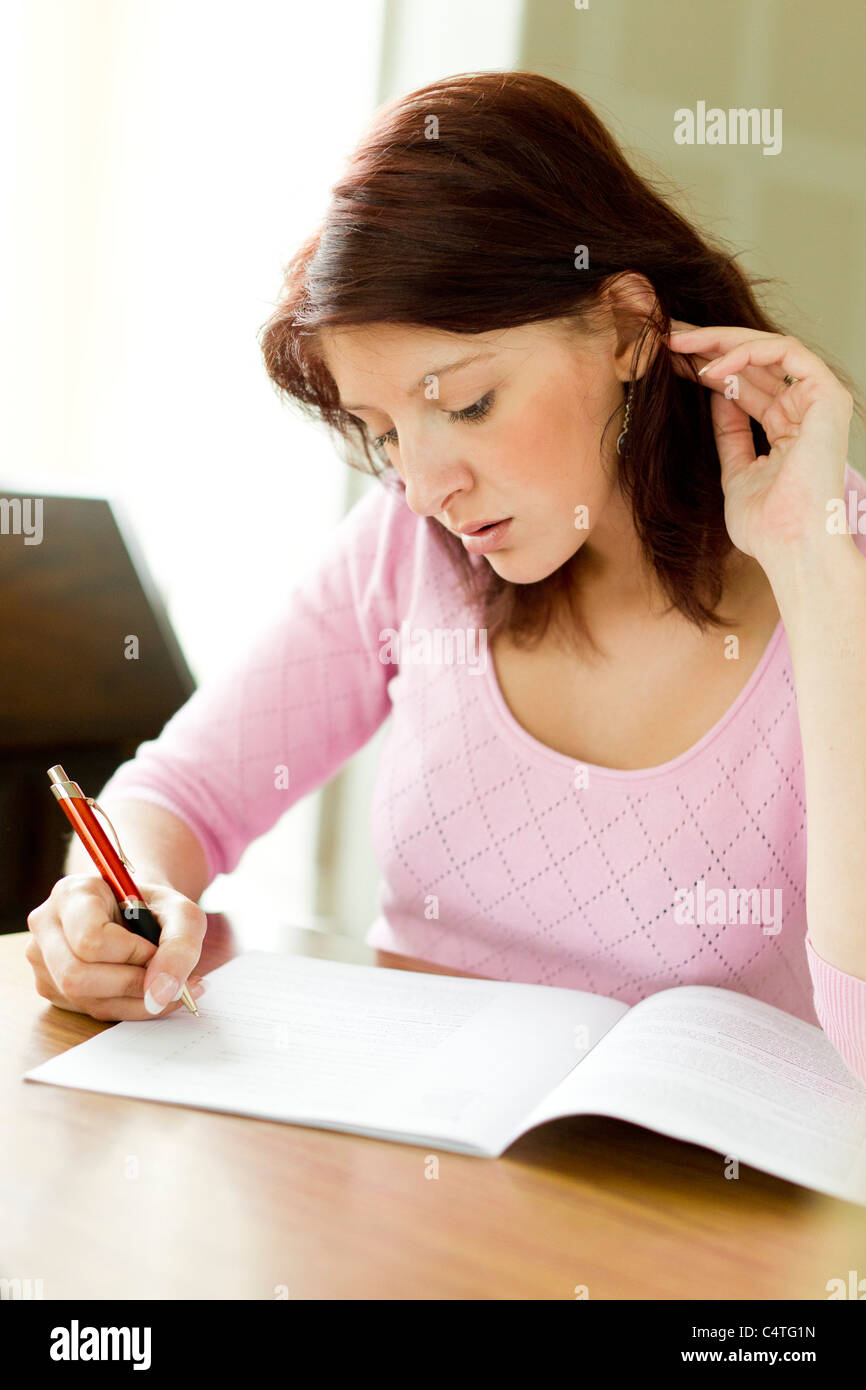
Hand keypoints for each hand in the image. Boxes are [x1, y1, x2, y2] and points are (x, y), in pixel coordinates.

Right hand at [26, 875, 206, 1021]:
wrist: (138, 913)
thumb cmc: (156, 908)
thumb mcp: (182, 914)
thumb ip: (180, 946)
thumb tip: (160, 993)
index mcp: (71, 893)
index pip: (90, 938)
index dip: (131, 953)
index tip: (156, 948)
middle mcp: (47, 925)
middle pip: (77, 976)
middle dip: (131, 983)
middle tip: (166, 977)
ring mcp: (43, 959)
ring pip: (83, 999)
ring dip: (134, 1000)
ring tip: (165, 986)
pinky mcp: (52, 987)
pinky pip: (90, 1010)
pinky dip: (128, 1007)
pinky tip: (147, 990)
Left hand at [667, 320, 853, 564]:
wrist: (789, 546)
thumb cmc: (766, 526)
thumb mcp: (736, 470)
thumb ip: (730, 432)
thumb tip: (717, 394)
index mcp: (789, 429)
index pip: (746, 385)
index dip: (706, 368)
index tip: (668, 361)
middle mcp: (807, 410)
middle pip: (755, 363)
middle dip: (708, 346)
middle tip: (668, 336)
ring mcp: (819, 401)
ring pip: (768, 349)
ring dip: (720, 342)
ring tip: (680, 344)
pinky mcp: (827, 395)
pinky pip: (787, 352)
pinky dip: (747, 353)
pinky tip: (712, 367)